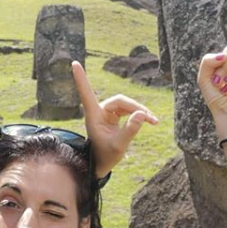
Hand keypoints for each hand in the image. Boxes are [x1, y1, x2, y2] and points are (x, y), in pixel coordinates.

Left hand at [72, 60, 158, 177]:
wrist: (103, 164)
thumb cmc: (106, 156)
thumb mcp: (119, 146)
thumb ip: (130, 130)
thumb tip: (141, 114)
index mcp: (93, 115)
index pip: (86, 93)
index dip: (81, 78)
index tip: (73, 63)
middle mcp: (99, 111)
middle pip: (120, 100)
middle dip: (136, 108)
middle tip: (150, 119)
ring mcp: (107, 113)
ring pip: (126, 104)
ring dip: (140, 111)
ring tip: (153, 121)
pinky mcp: (113, 116)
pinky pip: (128, 109)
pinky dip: (139, 114)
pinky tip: (150, 120)